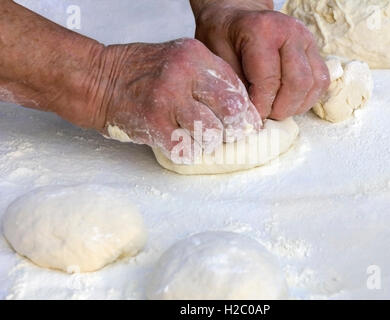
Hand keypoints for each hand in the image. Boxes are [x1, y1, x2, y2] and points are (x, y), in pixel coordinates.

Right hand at [90, 38, 261, 157]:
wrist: (97, 79)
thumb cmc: (141, 73)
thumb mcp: (179, 60)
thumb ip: (208, 79)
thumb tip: (239, 110)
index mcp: (195, 56)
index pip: (236, 88)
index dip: (244, 112)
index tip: (244, 124)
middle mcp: (184, 74)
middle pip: (231, 111)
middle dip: (233, 129)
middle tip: (226, 135)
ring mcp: (168, 100)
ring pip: (211, 134)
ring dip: (207, 142)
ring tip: (196, 137)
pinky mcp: (154, 125)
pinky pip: (187, 151)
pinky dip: (187, 152)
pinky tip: (178, 142)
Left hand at [192, 1, 329, 119]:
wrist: (235, 17)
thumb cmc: (223, 37)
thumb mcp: (218, 60)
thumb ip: (236, 87)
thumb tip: (252, 116)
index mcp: (263, 31)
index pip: (270, 81)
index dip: (262, 106)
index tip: (252, 117)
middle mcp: (291, 32)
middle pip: (298, 83)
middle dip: (282, 108)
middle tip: (266, 116)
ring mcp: (306, 39)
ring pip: (314, 84)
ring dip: (296, 105)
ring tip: (276, 109)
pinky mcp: (314, 49)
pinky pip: (321, 81)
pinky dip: (307, 98)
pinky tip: (289, 102)